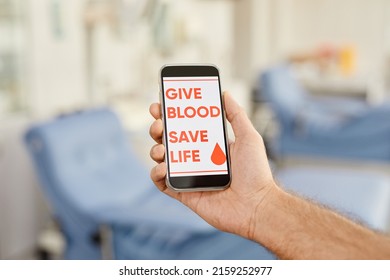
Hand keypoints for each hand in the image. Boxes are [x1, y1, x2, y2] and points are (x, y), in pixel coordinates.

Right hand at [149, 92, 276, 239]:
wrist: (257, 206)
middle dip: (158, 129)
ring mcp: (189, 176)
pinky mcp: (184, 194)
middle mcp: (196, 158)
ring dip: (155, 150)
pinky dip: (156, 174)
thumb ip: (236, 115)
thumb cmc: (256, 173)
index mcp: (208, 144)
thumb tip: (225, 94)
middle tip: (159, 124)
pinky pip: (163, 183)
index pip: (184, 127)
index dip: (171, 115)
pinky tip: (163, 167)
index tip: (162, 105)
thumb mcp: (248, 137)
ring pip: (162, 159)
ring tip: (161, 148)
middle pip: (169, 140)